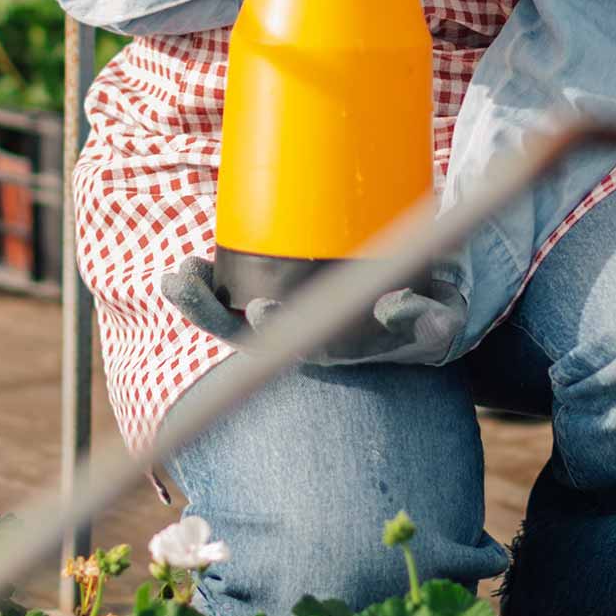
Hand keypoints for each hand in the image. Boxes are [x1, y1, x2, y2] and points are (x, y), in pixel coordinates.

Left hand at [161, 254, 464, 367]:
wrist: (416, 318)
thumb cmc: (425, 316)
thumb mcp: (439, 319)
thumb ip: (430, 319)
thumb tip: (394, 307)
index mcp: (333, 347)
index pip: (296, 345)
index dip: (275, 327)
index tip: (260, 305)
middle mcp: (301, 341)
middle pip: (245, 338)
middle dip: (214, 314)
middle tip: (184, 281)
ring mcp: (284, 325)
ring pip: (228, 322)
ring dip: (198, 302)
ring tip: (176, 275)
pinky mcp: (273, 297)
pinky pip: (229, 298)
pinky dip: (205, 285)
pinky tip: (185, 268)